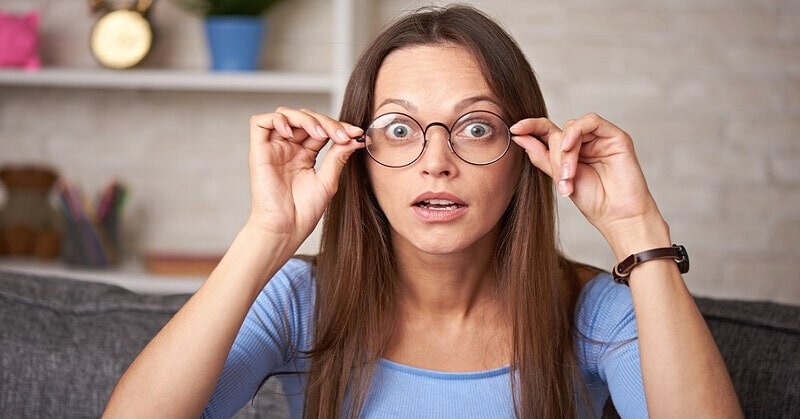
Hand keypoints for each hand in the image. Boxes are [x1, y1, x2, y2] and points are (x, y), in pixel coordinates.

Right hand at [246, 107, 363, 249]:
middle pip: (306, 117)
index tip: (356, 134)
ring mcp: (274, 148)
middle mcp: (289, 148)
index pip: (321, 128)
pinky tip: (293, 134)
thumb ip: (338, 156)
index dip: (338, 126)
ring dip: (306, 118)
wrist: (286, 228)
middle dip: (327, 122)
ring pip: (286, 114)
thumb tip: (355, 137)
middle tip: (342, 135)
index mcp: (305, 154)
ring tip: (321, 133)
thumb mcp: (328, 180)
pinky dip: (278, 120)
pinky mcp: (259, 150)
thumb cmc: (304, 211)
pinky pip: (260, 122)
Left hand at [510, 113, 668, 257]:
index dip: (530, 126)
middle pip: (557, 133)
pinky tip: (570, 148)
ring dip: (565, 151)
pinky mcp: (615, 136)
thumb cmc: (593, 200)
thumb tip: (518, 136)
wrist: (617, 215)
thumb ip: (541, 156)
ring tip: (568, 175)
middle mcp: (584, 141)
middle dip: (554, 156)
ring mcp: (600, 137)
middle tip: (561, 178)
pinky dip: (576, 132)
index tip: (514, 130)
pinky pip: (591, 121)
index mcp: (570, 151)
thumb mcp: (558, 177)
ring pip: (571, 127)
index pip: (547, 131)